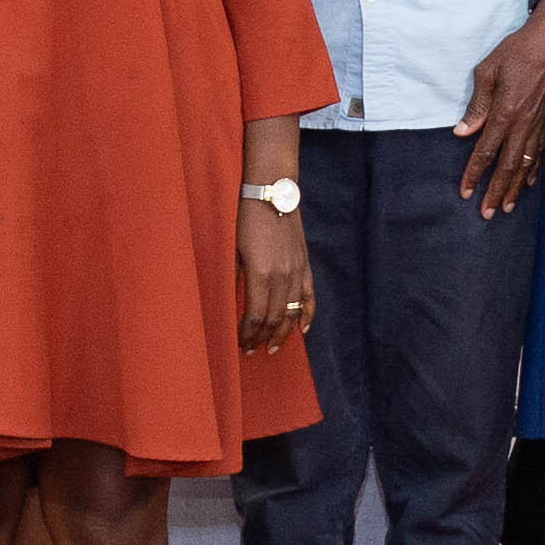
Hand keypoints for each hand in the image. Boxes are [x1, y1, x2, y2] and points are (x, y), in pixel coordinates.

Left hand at [239, 199, 313, 351]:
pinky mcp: (305, 265)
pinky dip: (307, 315)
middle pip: (273, 319)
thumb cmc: (247, 220)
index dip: (247, 334)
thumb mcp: (235, 251)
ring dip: (282, 333)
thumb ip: (237, 279)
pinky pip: (309, 297)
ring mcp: (296, 272)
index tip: (240, 344)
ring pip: (291, 313)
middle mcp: (280, 277)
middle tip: (253, 350)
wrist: (273, 194)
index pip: (254, 316)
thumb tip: (234, 304)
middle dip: (262, 338)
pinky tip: (302, 330)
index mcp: (259, 275)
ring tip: (273, 347)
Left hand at [455, 1, 544, 218]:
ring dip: (515, 188)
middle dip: (496, 192)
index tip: (465, 192)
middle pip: (507, 167)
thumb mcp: (488, 71)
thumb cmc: (519, 50)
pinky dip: (534, 170)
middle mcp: (523, 124)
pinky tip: (530, 182)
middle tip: (487, 214)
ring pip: (525, 164)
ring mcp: (539, 124)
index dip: (474, 174)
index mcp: (504, 113)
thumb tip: (463, 131)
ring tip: (507, 206)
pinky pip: (541, 152)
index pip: (485, 152)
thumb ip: (476, 104)